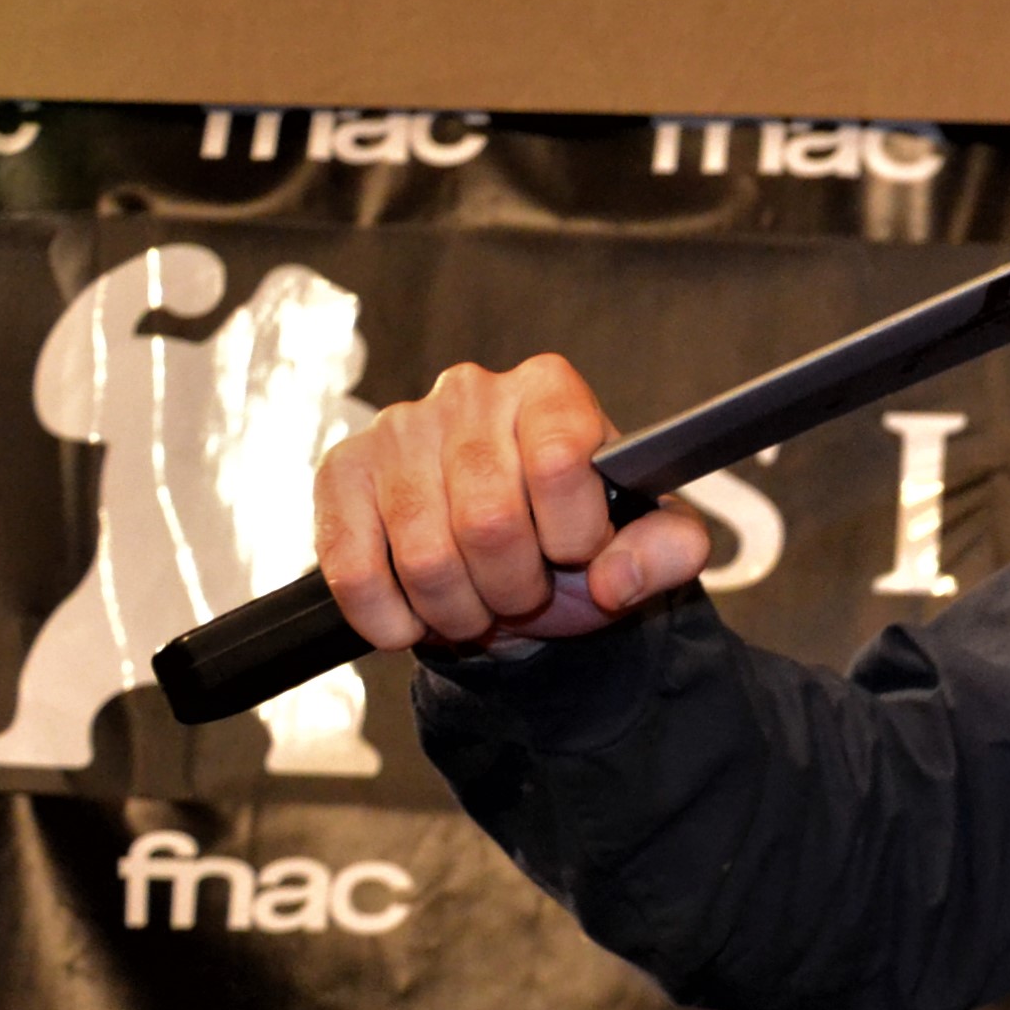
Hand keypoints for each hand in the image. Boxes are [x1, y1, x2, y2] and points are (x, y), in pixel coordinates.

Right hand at [311, 355, 707, 654]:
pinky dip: (388, 615)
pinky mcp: (341, 472)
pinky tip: (412, 620)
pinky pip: (352, 564)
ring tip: (475, 605)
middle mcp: (470, 392)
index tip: (575, 554)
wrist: (503, 555)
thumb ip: (668, 551)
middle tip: (521, 594)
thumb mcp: (642, 541)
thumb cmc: (573, 537)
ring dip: (456, 608)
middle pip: (488, 519)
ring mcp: (398, 429)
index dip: (572, 534)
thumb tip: (617, 578)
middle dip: (512, 586)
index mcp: (550, 390)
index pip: (558, 461)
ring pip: (423, 553)